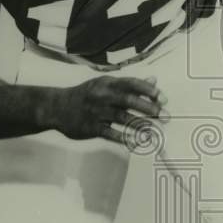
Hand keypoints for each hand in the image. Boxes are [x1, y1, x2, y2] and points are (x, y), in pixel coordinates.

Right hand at [52, 75, 169, 147]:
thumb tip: (153, 80)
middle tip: (165, 116)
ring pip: (122, 118)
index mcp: (107, 83)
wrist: (57, 107)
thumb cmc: (86, 95)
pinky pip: (110, 133)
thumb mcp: (105, 85)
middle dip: (149, 108)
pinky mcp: (91, 127)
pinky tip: (136, 142)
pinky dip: (124, 138)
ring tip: (154, 131)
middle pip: (129, 100)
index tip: (163, 98)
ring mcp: (96, 112)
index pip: (131, 83)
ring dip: (140, 124)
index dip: (148, 90)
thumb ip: (129, 84)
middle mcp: (102, 95)